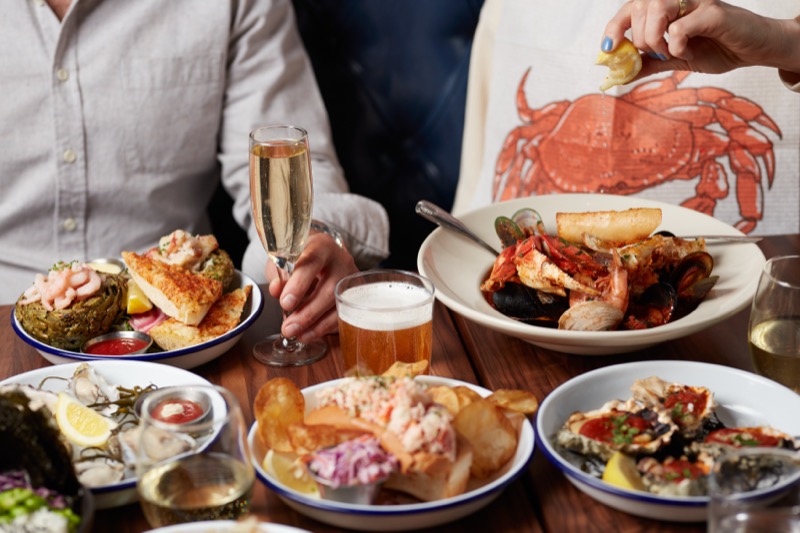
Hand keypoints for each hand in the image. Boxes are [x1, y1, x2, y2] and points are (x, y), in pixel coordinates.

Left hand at [264, 230, 357, 342]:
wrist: (322, 252)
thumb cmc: (301, 255)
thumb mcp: (283, 258)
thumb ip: (278, 274)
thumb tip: (277, 291)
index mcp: (321, 246)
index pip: (312, 264)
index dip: (299, 285)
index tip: (285, 303)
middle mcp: (341, 261)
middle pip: (329, 290)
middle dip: (307, 313)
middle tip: (288, 328)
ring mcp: (351, 279)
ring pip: (338, 306)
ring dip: (316, 325)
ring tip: (297, 334)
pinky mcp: (355, 294)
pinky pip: (343, 315)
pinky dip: (325, 328)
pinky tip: (309, 333)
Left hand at [601, 0, 794, 78]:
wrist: (752, 51)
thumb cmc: (716, 48)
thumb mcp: (673, 60)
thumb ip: (647, 63)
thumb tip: (619, 75)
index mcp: (666, 6)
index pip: (630, 8)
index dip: (614, 28)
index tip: (607, 50)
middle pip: (639, 8)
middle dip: (640, 39)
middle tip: (658, 53)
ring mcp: (696, 1)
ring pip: (656, 10)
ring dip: (656, 39)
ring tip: (672, 52)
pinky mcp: (713, 11)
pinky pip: (679, 27)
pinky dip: (676, 46)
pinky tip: (689, 52)